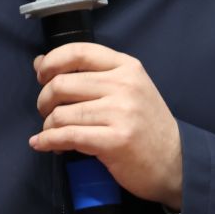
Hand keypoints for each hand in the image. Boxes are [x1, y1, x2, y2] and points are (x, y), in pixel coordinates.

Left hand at [32, 43, 183, 209]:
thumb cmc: (145, 125)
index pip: (78, 51)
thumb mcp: (126, 89)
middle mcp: (124, 85)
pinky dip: (47, 141)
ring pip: (62, 113)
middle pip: (62, 84)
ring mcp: (121, 113)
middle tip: (47, 113)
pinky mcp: (115, 141)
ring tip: (52, 133)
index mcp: (127, 67)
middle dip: (44, 100)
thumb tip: (39, 62)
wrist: (175, 162)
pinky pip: (67, 136)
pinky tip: (42, 144)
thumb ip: (87, 74)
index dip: (51, 62)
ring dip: (48, 126)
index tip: (42, 76)